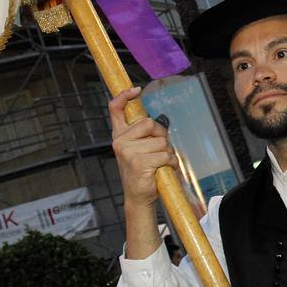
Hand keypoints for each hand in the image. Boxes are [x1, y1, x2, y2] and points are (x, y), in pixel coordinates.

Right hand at [108, 87, 174, 208]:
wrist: (138, 196)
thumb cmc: (142, 171)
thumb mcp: (137, 148)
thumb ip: (142, 134)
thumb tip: (158, 122)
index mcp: (119, 135)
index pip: (115, 108)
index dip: (124, 96)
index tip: (136, 90)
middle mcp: (120, 141)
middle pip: (150, 123)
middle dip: (161, 136)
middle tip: (157, 151)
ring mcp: (128, 152)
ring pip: (161, 141)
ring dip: (167, 153)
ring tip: (159, 164)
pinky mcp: (139, 162)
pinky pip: (165, 155)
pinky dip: (171, 162)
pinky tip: (164, 169)